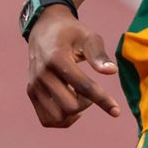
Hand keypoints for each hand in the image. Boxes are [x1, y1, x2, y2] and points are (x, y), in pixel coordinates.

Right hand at [26, 7, 121, 127]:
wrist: (43, 28)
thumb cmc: (71, 33)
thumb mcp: (88, 37)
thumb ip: (99, 54)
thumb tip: (112, 71)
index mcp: (57, 59)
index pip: (83, 87)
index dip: (102, 100)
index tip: (117, 112)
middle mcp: (42, 74)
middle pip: (70, 107)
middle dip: (86, 104)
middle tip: (89, 91)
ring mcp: (34, 85)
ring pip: (57, 117)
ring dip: (73, 113)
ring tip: (77, 97)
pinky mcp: (31, 92)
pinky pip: (46, 119)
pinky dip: (62, 119)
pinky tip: (69, 106)